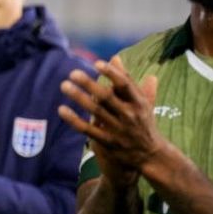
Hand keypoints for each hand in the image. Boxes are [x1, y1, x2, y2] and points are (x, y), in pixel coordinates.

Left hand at [59, 56, 165, 181]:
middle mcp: (129, 115)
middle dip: (90, 84)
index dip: (112, 73)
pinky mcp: (108, 142)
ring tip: (64, 85)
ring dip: (79, 98)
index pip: (125, 85)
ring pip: (96, 112)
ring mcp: (118, 130)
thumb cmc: (143, 122)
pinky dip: (74, 120)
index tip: (97, 63)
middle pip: (107, 97)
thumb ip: (127, 80)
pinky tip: (62, 109)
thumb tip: (115, 58)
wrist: (150, 155)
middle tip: (73, 73)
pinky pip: (88, 130)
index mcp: (139, 103)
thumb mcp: (142, 101)